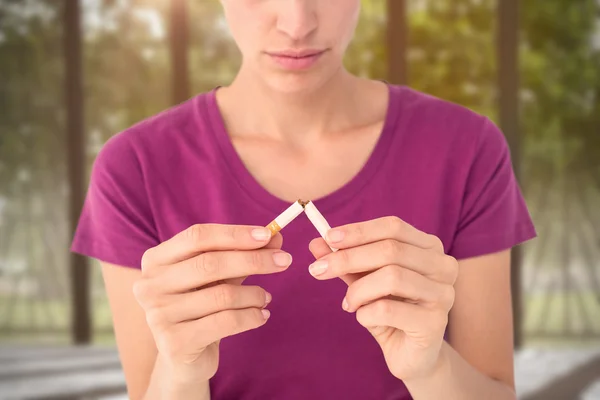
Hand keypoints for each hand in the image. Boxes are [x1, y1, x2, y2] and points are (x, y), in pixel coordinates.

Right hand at [133, 224, 291, 382]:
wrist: (184, 358)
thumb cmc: (202, 307)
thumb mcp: (220, 276)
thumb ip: (243, 255)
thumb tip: (276, 237)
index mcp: (155, 259)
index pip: (198, 236)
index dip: (235, 234)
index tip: (269, 235)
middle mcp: (150, 285)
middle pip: (210, 263)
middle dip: (253, 259)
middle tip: (284, 260)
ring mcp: (158, 315)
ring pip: (222, 295)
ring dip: (254, 294)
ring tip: (266, 298)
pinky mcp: (174, 342)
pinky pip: (225, 322)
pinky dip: (251, 317)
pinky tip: (261, 316)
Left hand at [308, 216, 457, 381]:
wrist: (410, 355)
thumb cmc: (389, 311)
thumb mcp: (364, 281)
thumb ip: (346, 261)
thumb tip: (316, 243)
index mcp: (428, 247)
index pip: (393, 227)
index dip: (359, 231)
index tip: (328, 238)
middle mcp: (442, 266)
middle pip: (391, 250)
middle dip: (347, 258)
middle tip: (317, 270)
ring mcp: (443, 294)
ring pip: (392, 277)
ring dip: (358, 290)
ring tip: (348, 303)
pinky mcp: (435, 322)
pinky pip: (388, 309)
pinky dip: (366, 313)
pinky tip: (364, 318)